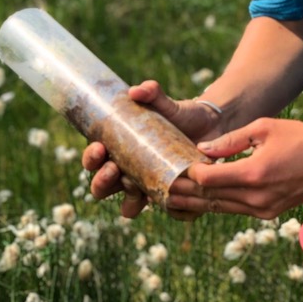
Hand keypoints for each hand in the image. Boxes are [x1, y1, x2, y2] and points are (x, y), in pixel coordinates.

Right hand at [80, 79, 224, 218]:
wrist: (211, 127)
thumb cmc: (180, 114)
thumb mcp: (165, 103)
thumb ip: (152, 93)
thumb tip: (136, 91)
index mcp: (118, 149)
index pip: (94, 160)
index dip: (91, 158)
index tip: (99, 148)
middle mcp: (128, 172)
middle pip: (102, 187)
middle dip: (102, 182)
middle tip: (114, 169)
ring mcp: (149, 187)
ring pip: (128, 205)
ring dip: (127, 201)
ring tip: (135, 188)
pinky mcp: (171, 196)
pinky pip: (165, 211)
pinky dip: (166, 209)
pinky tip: (168, 200)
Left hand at [168, 117, 302, 219]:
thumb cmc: (299, 138)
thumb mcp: (264, 128)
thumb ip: (231, 140)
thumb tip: (201, 149)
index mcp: (254, 173)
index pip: (208, 180)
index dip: (187, 174)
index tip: (169, 166)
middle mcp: (257, 197)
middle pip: (209, 199)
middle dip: (183, 193)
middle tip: (159, 188)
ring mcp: (263, 209)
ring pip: (220, 208)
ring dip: (196, 202)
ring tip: (171, 197)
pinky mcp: (268, 213)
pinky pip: (234, 209)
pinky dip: (216, 204)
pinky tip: (200, 199)